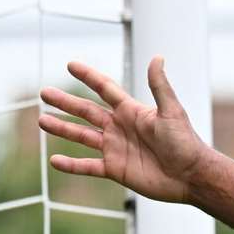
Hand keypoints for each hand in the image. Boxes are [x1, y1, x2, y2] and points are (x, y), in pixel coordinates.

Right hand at [40, 57, 210, 202]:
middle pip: (86, 111)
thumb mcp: (172, 112)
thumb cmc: (186, 142)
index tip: (70, 65)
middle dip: (65, 102)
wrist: (192, 176)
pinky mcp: (116, 169)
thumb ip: (160, 86)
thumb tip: (157, 57)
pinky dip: (71, 165)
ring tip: (42, 121)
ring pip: (82, 136)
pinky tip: (54, 161)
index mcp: (131, 111)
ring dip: (62, 128)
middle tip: (44, 92)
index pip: (104, 89)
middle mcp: (120, 127)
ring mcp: (116, 148)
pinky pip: (88, 165)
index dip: (88, 77)